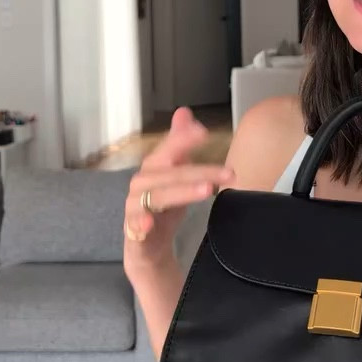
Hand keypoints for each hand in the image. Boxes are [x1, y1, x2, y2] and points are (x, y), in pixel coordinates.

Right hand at [123, 107, 234, 268]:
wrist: (146, 249)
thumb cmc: (162, 208)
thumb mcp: (175, 176)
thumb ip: (179, 146)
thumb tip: (185, 113)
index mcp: (153, 169)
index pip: (168, 150)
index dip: (183, 140)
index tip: (204, 132)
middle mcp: (141, 185)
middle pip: (169, 173)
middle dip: (198, 170)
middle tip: (228, 172)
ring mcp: (135, 208)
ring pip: (156, 196)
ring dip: (181, 192)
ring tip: (206, 190)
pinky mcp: (133, 232)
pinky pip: (134, 226)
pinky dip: (140, 223)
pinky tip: (149, 223)